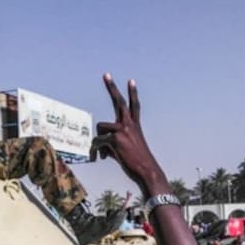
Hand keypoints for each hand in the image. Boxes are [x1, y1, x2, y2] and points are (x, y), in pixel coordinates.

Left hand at [92, 74, 162, 189]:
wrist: (146, 170)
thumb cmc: (136, 163)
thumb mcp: (124, 150)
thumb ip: (112, 144)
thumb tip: (98, 146)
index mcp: (134, 126)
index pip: (134, 106)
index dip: (132, 93)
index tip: (131, 81)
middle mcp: (129, 124)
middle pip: (119, 101)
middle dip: (112, 87)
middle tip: (106, 74)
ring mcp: (122, 130)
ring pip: (100, 127)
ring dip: (99, 140)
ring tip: (106, 154)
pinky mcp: (115, 138)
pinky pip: (98, 141)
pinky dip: (97, 150)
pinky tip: (103, 157)